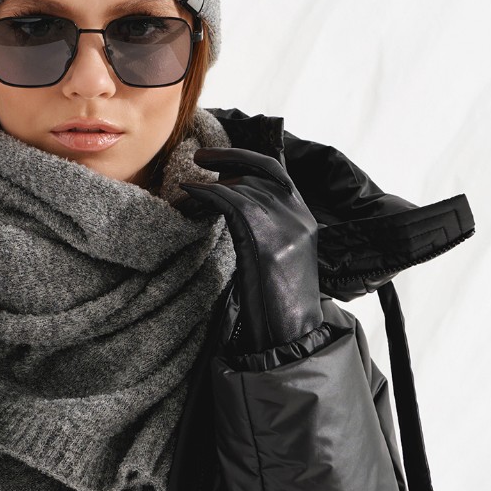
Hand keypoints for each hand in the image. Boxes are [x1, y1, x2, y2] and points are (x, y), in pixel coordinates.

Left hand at [182, 147, 322, 353]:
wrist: (291, 334)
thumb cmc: (278, 304)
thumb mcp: (279, 258)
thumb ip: (266, 230)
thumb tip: (232, 208)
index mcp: (304, 219)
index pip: (277, 173)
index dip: (248, 160)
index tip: (222, 158)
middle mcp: (298, 216)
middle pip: (260, 171)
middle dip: (228, 158)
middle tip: (199, 156)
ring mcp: (284, 227)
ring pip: (242, 187)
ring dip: (210, 184)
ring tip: (186, 188)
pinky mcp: (265, 241)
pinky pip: (229, 203)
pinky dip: (205, 194)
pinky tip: (188, 196)